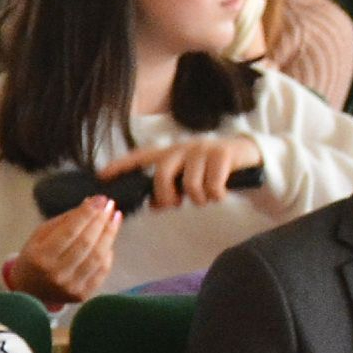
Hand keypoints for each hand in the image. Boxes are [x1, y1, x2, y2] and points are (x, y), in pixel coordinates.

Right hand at [3, 198, 118, 307]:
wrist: (29, 292)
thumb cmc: (35, 257)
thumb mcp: (40, 236)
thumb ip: (65, 220)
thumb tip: (91, 203)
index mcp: (40, 257)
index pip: (69, 231)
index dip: (87, 214)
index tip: (100, 199)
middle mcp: (56, 273)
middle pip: (86, 243)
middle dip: (101, 220)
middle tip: (110, 205)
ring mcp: (71, 286)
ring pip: (98, 256)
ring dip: (109, 234)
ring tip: (115, 218)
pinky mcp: (83, 295)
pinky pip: (102, 270)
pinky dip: (108, 253)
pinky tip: (109, 240)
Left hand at [105, 134, 262, 211]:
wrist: (249, 155)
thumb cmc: (212, 170)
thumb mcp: (188, 178)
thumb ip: (170, 189)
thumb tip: (153, 205)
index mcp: (170, 153)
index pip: (140, 157)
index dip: (121, 166)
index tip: (102, 176)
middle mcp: (183, 147)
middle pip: (162, 175)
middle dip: (166, 196)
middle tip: (176, 203)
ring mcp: (203, 149)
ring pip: (190, 185)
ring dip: (199, 199)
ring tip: (207, 195)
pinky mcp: (223, 154)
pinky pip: (212, 186)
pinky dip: (217, 195)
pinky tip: (221, 192)